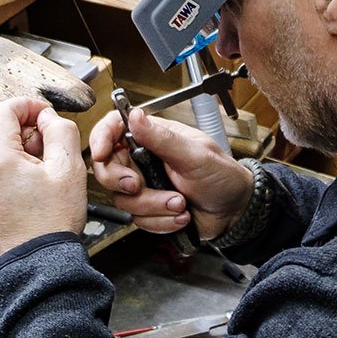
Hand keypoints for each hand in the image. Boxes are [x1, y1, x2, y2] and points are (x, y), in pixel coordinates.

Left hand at [0, 97, 87, 261]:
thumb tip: (49, 118)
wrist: (35, 264)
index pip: (3, 109)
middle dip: (13, 121)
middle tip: (39, 134)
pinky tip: (20, 177)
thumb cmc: (51, 223)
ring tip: (32, 159)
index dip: (27, 105)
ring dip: (3, 141)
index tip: (44, 114)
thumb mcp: (69, 169)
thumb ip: (61, 131)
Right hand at [88, 108, 252, 242]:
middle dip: (122, 182)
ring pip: (124, 200)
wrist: (235, 211)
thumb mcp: (196, 155)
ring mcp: (145, 186)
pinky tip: (182, 215)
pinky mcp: (149, 210)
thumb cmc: (223, 176)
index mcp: (154, 137)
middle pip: (108, 169)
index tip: (101, 153)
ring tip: (181, 203)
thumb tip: (135, 116)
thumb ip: (163, 139)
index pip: (115, 128)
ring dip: (153, 206)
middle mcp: (144, 160)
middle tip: (138, 186)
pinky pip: (139, 220)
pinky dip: (161, 221)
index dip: (101, 138)